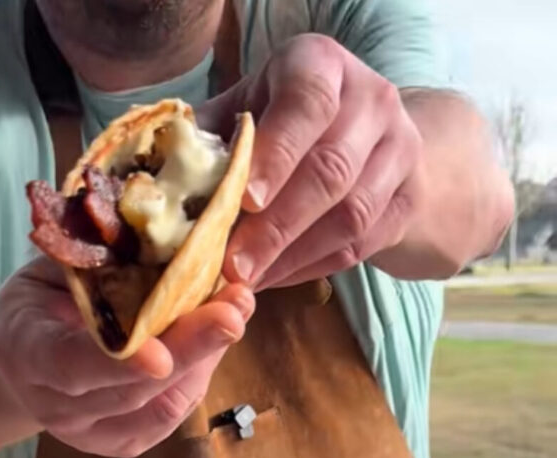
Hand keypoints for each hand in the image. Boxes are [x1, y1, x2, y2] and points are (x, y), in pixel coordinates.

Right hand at [0, 258, 253, 457]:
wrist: (17, 358)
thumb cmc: (40, 299)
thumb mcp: (51, 268)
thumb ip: (96, 262)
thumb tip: (164, 233)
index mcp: (26, 353)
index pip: (70, 364)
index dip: (118, 363)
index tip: (161, 356)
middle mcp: (57, 405)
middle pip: (132, 389)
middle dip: (190, 347)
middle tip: (235, 308)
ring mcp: (88, 433)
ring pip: (159, 406)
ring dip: (206, 358)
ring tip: (236, 310)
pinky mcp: (120, 445)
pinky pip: (170, 416)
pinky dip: (199, 376)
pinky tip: (214, 340)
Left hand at [204, 35, 426, 288]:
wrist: (365, 132)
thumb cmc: (284, 119)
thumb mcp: (247, 108)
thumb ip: (210, 137)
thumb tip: (160, 182)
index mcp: (321, 65)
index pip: (308, 105)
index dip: (277, 155)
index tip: (245, 200)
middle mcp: (371, 99)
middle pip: (331, 170)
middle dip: (278, 226)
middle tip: (234, 266)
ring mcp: (400, 149)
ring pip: (352, 214)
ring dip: (295, 255)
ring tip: (251, 281)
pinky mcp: (408, 198)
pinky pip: (362, 244)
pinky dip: (314, 267)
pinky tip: (277, 278)